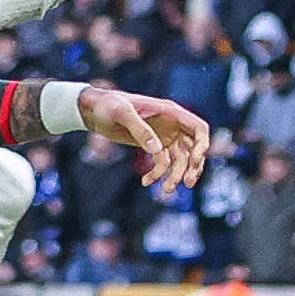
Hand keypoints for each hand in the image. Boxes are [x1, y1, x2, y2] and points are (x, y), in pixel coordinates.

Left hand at [84, 88, 210, 187]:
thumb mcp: (122, 114)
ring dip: (175, 175)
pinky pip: (163, 162)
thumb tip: (156, 150)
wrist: (92, 109)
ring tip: (166, 190)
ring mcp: (163, 135)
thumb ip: (140, 130)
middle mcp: (172, 124)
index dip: (202, 146)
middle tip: (187, 184)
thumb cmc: (108, 105)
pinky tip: (145, 182)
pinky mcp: (153, 145)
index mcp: (170, 112)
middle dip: (192, 167)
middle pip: (193, 148)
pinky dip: (157, 174)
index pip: (199, 129)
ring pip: (179, 159)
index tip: (194, 163)